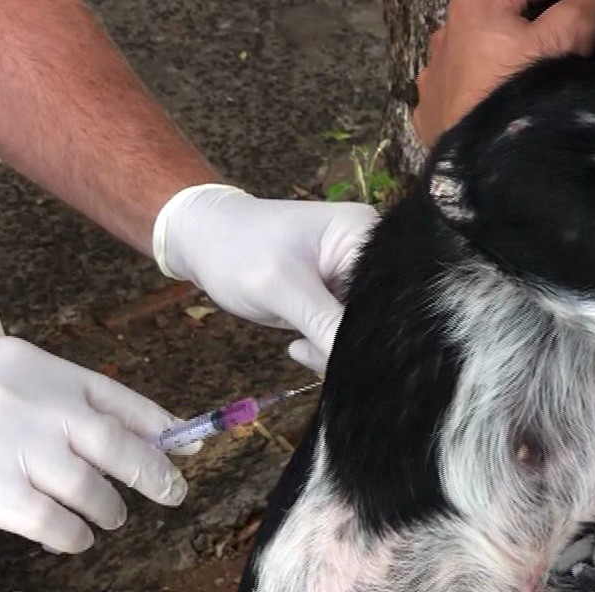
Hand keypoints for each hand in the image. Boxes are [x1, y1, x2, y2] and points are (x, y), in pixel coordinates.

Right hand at [0, 339, 187, 553]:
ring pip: (89, 485)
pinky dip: (72, 533)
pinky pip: (50, 521)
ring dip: (108, 506)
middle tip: (171, 490)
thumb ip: (44, 394)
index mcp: (35, 366)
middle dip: (152, 471)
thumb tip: (100, 428)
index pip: (115, 395)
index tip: (183, 443)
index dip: (157, 424)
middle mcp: (30, 401)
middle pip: (115, 443)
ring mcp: (8, 446)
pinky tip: (73, 536)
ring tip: (109, 515)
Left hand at [154, 184, 376, 371]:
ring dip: (335, 348)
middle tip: (314, 354)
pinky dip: (326, 347)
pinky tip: (299, 346)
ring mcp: (353, 275)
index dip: (377, 327)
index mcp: (365, 232)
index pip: (390, 291)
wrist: (204, 242)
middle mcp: (370, 252)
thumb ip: (325, 324)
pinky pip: (345, 332)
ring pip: (363, 328)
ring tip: (299, 346)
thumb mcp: (281, 288)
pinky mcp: (338, 296)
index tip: (350, 357)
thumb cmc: (237, 250)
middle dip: (352, 341)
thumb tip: (362, 361)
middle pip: (381, 312)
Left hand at [412, 0, 594, 147]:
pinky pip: (473, 80)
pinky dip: (494, 81)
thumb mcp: (564, 40)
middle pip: (516, 5)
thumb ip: (586, 1)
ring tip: (551, 73)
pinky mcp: (433, 103)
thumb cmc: (524, 92)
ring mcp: (435, 66)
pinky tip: (512, 99)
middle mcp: (447, 23)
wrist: (485, 171)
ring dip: (520, 49)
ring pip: (493, 44)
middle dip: (550, 16)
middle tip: (587, 39)